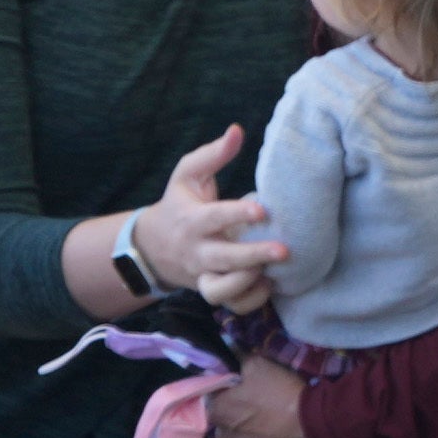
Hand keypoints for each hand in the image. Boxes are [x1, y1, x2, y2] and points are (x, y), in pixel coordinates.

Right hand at [133, 129, 284, 307]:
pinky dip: (250, 301)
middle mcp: (197, 250)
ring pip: (220, 291)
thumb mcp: (187, 175)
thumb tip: (237, 131)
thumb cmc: (179, 204)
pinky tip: (269, 284)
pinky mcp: (211, 291)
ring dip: (247, 284)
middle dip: (252, 257)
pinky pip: (231, 306)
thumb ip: (212, 154)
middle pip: (222, 259)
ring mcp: (203, 274)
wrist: (154, 247)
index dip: (237, 214)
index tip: (264, 210)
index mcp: (192, 219)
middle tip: (284, 251)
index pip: (214, 217)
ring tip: (272, 273)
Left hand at [208, 356, 311, 437]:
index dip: (221, 391)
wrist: (309, 421)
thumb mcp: (258, 364)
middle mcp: (224, 434)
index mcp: (218, 410)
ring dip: (240, 429)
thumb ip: (239, 358)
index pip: (208, 399)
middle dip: (228, 412)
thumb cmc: (278, 391)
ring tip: (258, 419)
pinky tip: (269, 433)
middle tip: (247, 401)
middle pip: (220, 421)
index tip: (235, 386)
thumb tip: (231, 350)